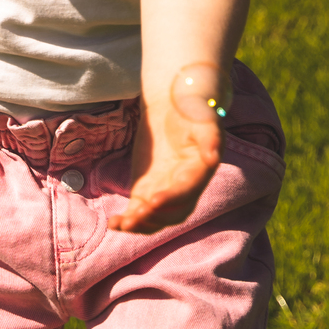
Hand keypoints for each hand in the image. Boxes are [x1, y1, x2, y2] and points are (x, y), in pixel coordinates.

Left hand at [110, 72, 225, 234]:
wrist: (175, 103)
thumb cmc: (192, 106)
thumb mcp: (202, 115)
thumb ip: (209, 135)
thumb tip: (214, 156)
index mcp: (200, 169)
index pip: (188, 190)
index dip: (172, 198)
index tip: (153, 201)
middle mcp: (186, 186)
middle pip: (173, 212)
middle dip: (155, 218)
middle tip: (133, 218)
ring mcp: (166, 190)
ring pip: (156, 217)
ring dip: (140, 224)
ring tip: (121, 225)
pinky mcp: (148, 189)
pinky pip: (139, 210)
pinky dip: (128, 220)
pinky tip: (114, 223)